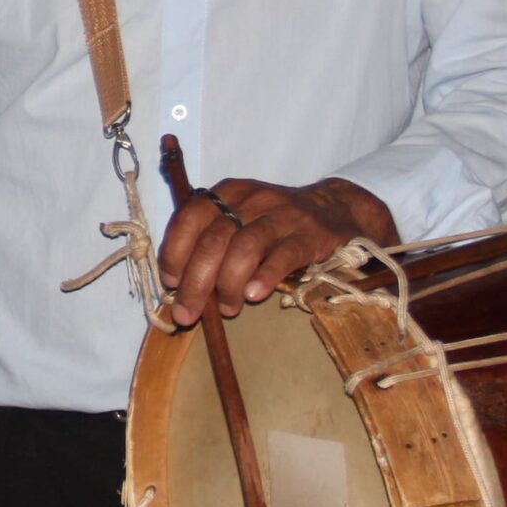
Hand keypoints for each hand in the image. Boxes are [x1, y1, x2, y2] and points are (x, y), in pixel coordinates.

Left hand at [157, 175, 399, 325]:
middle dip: (196, 282)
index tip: (171, 282)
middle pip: (214, 240)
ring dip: (228, 284)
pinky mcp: (309, 235)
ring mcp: (282, 216)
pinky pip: (283, 256)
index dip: (175, 252)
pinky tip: (253, 295)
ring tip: (227, 309)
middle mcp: (251, 200)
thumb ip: (210, 241)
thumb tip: (179, 284)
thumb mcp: (239, 217)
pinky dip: (264, 277)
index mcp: (226, 194)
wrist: (335, 209)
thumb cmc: (274, 221)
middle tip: (189, 312)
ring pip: (245, 248)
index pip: (189, 218)